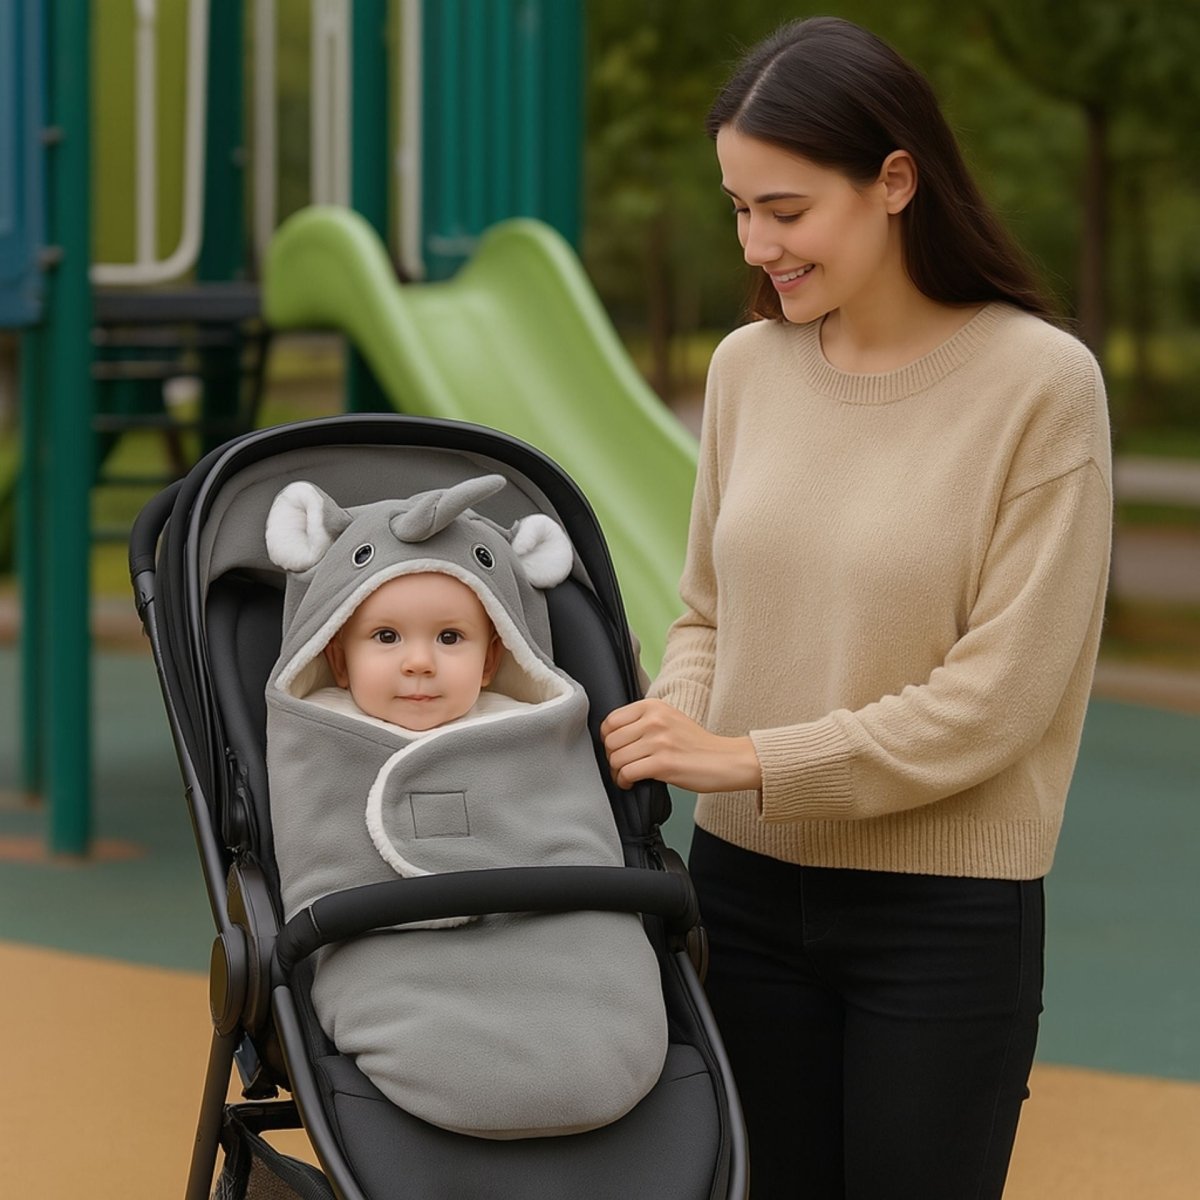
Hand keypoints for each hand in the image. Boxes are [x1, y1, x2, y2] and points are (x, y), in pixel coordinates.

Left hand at [600, 699, 762, 792]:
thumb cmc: (696, 744)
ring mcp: (659, 741)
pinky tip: (631, 783)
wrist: (724, 760)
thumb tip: (612, 735)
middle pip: (610, 741)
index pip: (611, 721)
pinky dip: (624, 782)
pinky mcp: (663, 763)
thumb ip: (642, 721)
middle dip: (611, 758)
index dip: (607, 739)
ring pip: (616, 758)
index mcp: (653, 706)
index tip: (615, 749)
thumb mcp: (668, 719)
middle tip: (621, 766)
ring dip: (616, 772)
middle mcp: (654, 720)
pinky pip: (627, 773)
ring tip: (626, 776)